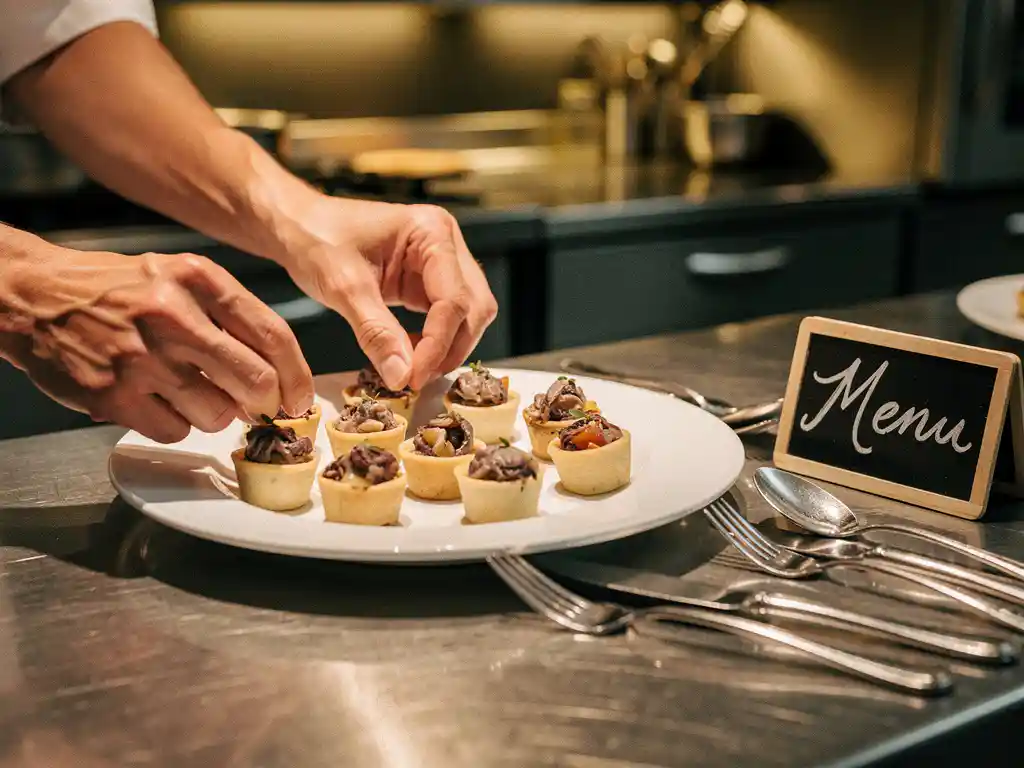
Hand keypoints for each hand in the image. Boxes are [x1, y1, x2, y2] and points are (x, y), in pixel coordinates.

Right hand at [0, 243, 313, 442]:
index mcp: (198, 279)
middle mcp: (173, 316)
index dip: (297, 375)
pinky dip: (175, 425)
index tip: (301, 397)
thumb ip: (229, 316)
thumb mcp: (180, 277)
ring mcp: (142, 358)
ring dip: (214, 414)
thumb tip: (276, 375)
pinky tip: (157, 401)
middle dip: (265, 405)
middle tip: (258, 408)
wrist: (36, 295)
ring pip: (217, 414)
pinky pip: (175, 431)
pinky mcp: (113, 394)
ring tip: (190, 392)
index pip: (273, 334)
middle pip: (255, 382)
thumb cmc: (119, 289)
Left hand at [277, 197, 497, 391]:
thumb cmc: (316, 239)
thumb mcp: (344, 287)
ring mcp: (441, 263)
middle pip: (474, 308)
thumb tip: (402, 377)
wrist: (298, 225)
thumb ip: (376, 332)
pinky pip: (447, 318)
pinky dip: (434, 342)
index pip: (454, 299)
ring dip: (446, 347)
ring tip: (410, 367)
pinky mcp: (428, 282)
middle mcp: (446, 244)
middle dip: (450, 347)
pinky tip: (408, 354)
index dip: (439, 343)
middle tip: (415, 378)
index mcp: (432, 232)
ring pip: (468, 316)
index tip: (414, 377)